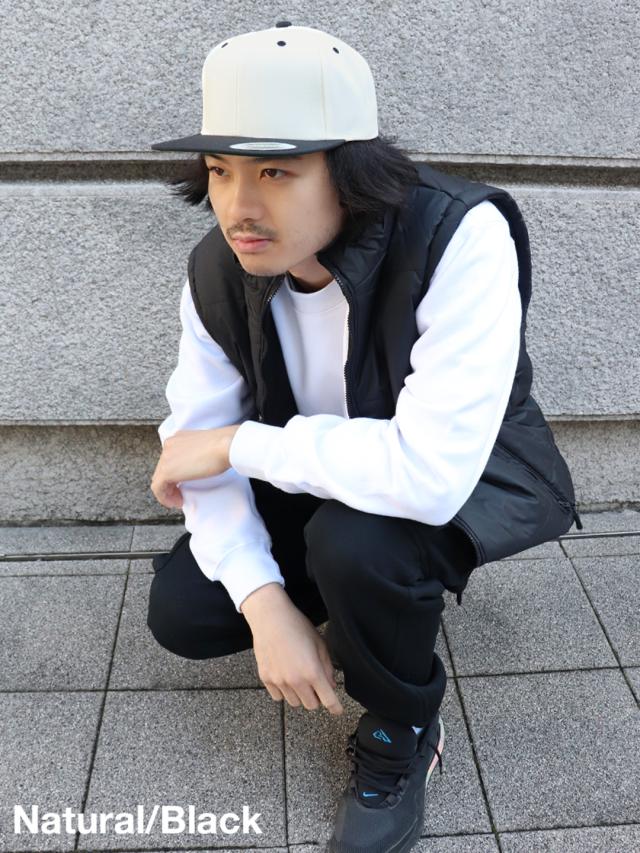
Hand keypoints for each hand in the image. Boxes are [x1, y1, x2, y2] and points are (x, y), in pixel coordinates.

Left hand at [150, 425, 241, 508]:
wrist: (226, 446)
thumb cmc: (225, 446)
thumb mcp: (207, 447)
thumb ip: (197, 454)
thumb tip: (198, 466)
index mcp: (178, 438)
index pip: (170, 459)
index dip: (175, 474)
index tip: (183, 483)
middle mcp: (169, 445)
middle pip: (163, 469)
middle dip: (171, 483)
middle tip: (181, 494)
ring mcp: (166, 457)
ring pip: (159, 479)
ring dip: (168, 492)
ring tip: (179, 500)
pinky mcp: (167, 471)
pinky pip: (158, 488)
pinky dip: (165, 498)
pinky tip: (177, 502)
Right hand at [242, 584, 343, 714]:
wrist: (270, 617)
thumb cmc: (297, 626)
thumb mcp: (319, 643)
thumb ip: (327, 667)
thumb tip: (330, 685)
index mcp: (312, 672)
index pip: (328, 700)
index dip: (335, 708)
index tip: (337, 710)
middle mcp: (295, 681)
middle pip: (311, 705)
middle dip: (316, 698)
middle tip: (315, 684)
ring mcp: (279, 681)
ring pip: (294, 703)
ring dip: (300, 695)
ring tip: (298, 676)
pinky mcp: (266, 679)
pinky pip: (278, 697)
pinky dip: (284, 691)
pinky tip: (285, 676)